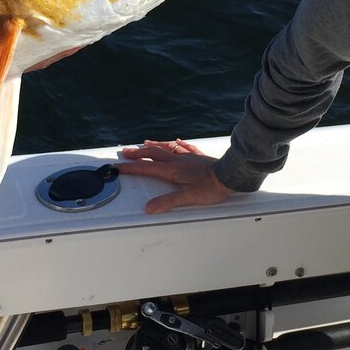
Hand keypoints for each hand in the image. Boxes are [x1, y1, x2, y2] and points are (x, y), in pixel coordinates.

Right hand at [116, 139, 233, 214]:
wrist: (230, 175)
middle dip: (138, 153)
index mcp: (172, 170)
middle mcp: (178, 160)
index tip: (119, 167)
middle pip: (154, 154)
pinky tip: (177, 141)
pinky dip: (178, 144)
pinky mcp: (198, 157)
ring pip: (167, 148)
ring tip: (145, 143)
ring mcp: (188, 157)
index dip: (131, 167)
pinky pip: (185, 147)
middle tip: (126, 152)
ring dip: (154, 146)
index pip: (147, 168)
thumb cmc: (212, 187)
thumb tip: (150, 208)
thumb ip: (168, 202)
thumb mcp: (188, 198)